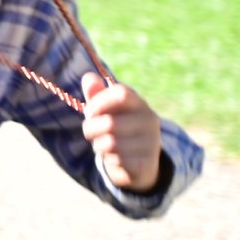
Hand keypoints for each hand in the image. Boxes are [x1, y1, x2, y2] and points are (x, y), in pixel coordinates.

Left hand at [81, 74, 162, 190]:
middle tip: (90, 132)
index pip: (121, 93)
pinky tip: (114, 157)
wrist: (137, 161)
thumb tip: (88, 78)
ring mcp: (151, 142)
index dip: (99, 102)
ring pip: (111, 143)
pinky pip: (117, 159)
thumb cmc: (116, 128)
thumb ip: (96, 94)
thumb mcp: (105, 109)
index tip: (89, 112)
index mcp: (139, 103)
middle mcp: (149, 120)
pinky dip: (109, 159)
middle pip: (110, 123)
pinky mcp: (147, 162)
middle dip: (90, 129)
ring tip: (102, 144)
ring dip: (98, 145)